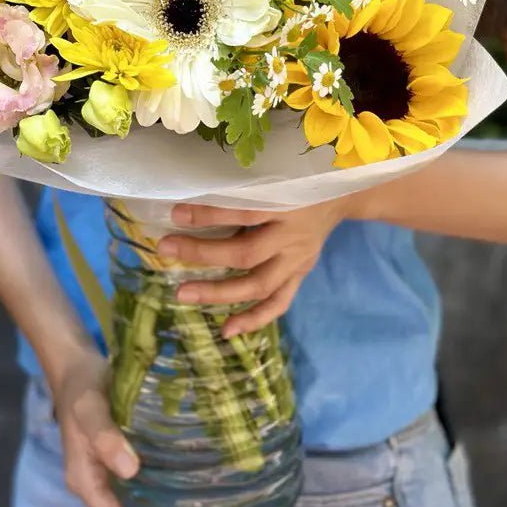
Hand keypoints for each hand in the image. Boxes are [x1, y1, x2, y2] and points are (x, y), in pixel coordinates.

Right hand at [51, 348, 186, 506]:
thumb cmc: (82, 388)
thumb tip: (130, 471)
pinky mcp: (116, 458)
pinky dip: (154, 498)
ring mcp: (104, 472)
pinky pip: (135, 488)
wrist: (76, 367)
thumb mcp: (90, 409)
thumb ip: (105, 437)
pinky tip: (177, 495)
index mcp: (84, 479)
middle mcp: (94, 483)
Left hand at [158, 196, 362, 335]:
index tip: (175, 214)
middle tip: (165, 249)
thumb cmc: (296, 180)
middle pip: (246, 254)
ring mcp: (297, 260)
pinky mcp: (300, 275)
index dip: (209, 215)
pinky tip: (226, 329)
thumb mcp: (276, 176)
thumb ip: (244, 189)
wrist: (340, 196)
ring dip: (219, 293)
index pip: (242, 212)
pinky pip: (278, 303)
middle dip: (203, 254)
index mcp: (285, 203)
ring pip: (259, 285)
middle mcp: (292, 236)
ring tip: (183, 294)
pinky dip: (253, 319)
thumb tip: (194, 195)